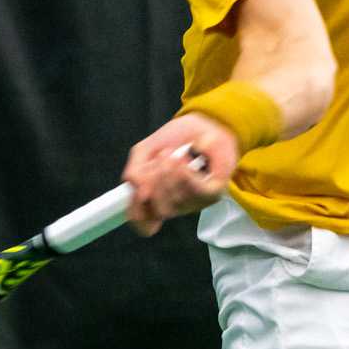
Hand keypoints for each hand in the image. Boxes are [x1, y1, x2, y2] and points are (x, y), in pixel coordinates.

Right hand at [121, 113, 236, 236]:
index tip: (138, 191)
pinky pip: (197, 193)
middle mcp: (176, 205)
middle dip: (155, 182)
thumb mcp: (144, 152)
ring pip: (177, 201)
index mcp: (157, 200)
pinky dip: (185, 175)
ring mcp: (195, 202)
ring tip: (172, 153)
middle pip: (159, 211)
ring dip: (169, 173)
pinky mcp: (213, 193)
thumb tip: (136, 188)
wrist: (201, 124)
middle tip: (159, 158)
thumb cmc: (175, 141)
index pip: (145, 225)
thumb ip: (135, 170)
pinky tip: (183, 160)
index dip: (137, 212)